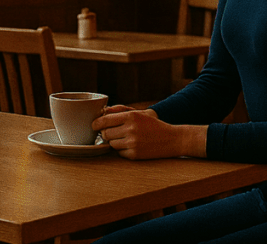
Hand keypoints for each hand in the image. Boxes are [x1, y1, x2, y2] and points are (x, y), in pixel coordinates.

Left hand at [92, 107, 206, 159]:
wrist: (173, 139)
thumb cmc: (154, 125)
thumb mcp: (140, 113)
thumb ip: (120, 111)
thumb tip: (102, 113)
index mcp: (131, 116)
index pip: (104, 120)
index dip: (96, 124)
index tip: (94, 126)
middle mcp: (130, 129)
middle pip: (105, 134)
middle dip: (107, 134)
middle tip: (113, 133)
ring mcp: (132, 142)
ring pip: (111, 144)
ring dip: (115, 143)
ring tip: (127, 139)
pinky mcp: (134, 154)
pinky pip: (119, 153)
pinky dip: (123, 150)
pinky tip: (133, 146)